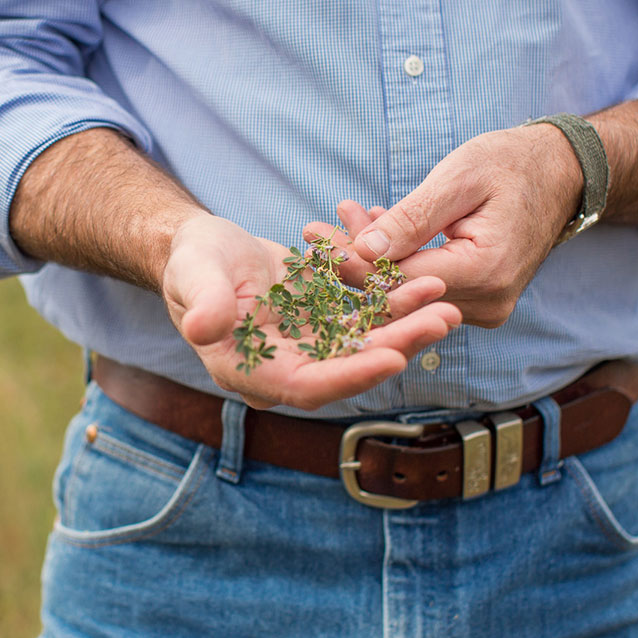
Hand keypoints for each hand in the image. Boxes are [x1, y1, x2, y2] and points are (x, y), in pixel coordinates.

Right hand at [161, 214, 460, 410]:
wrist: (206, 250)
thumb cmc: (192, 262)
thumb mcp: (194, 275)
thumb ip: (204, 303)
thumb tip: (205, 329)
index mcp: (249, 371)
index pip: (306, 387)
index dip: (350, 376)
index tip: (393, 358)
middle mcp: (286, 369)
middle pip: (349, 370)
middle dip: (397, 348)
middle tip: (440, 322)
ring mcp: (310, 349)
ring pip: (366, 346)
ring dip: (407, 327)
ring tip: (446, 305)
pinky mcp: (326, 324)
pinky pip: (367, 319)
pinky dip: (395, 304)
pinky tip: (426, 286)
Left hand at [305, 125, 581, 327]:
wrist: (561, 173)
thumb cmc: (511, 164)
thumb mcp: (458, 178)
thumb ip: (411, 219)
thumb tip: (361, 252)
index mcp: (485, 272)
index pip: (399, 281)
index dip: (350, 261)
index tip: (313, 235)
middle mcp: (487, 303)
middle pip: (399, 293)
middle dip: (353, 260)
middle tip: (315, 229)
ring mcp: (486, 309)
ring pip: (408, 293)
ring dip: (373, 259)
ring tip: (346, 218)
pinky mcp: (479, 303)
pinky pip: (425, 288)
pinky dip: (397, 262)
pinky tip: (375, 231)